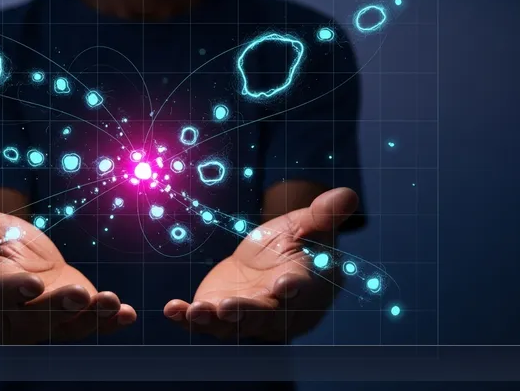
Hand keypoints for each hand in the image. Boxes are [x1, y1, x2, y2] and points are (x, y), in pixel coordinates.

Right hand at [0, 193, 136, 343]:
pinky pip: (90, 325)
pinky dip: (109, 323)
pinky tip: (127, 314)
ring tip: (112, 302)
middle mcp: (15, 316)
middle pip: (36, 316)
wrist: (15, 268)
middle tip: (79, 295)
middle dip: (58, 307)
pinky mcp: (72, 321)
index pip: (0, 294)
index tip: (32, 284)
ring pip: (67, 324)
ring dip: (91, 316)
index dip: (15, 290)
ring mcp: (46, 323)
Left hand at [163, 188, 357, 340]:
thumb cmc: (297, 244)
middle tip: (230, 307)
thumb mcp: (309, 225)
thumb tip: (348, 194)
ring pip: (230, 324)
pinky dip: (186, 317)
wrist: (271, 261)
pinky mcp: (218, 313)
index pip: (301, 291)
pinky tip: (171, 309)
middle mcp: (275, 309)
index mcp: (302, 286)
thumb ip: (324, 215)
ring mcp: (245, 315)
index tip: (285, 286)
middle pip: (263, 315)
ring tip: (193, 311)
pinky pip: (203, 320)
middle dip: (246, 313)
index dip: (294, 290)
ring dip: (212, 320)